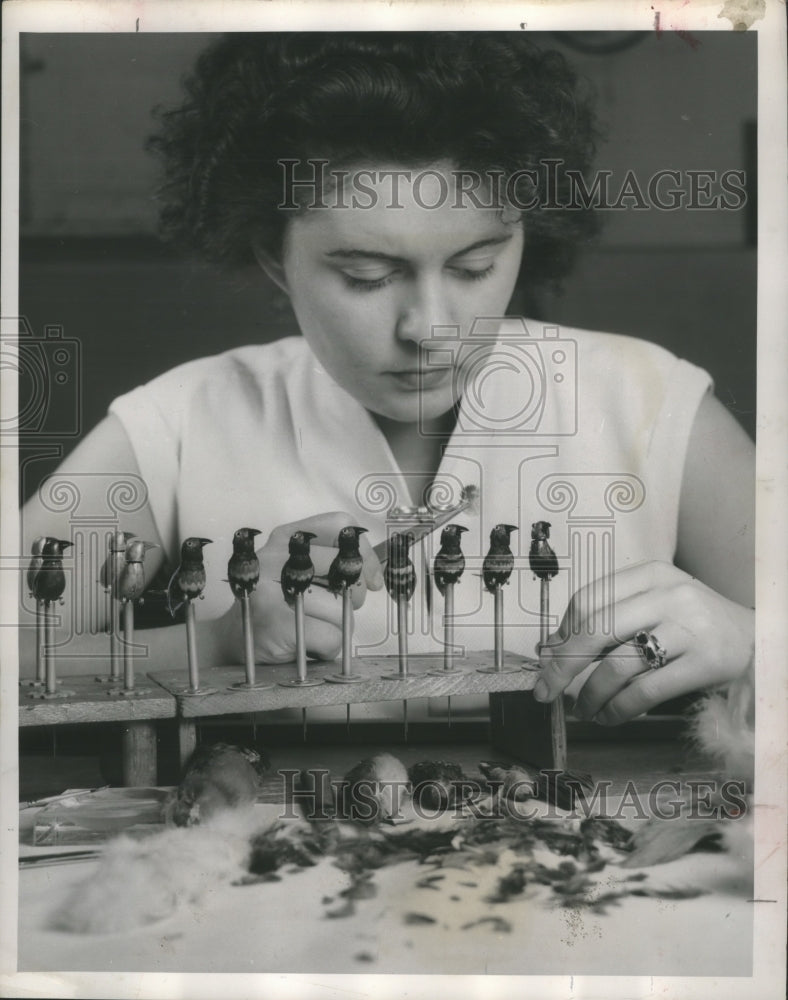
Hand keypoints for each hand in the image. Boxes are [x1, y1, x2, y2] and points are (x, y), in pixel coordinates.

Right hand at [218, 512, 382, 664]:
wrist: (233, 637)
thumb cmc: (279, 602)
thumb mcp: (299, 568)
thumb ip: (334, 563)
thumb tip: (375, 577)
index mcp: (286, 536)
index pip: (341, 525)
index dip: (364, 552)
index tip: (371, 578)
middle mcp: (276, 556)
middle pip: (346, 568)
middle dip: (355, 595)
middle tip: (337, 608)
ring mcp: (272, 589)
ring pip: (341, 608)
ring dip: (338, 626)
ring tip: (312, 626)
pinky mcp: (275, 624)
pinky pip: (330, 636)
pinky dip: (328, 647)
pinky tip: (307, 642)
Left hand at [532, 561, 753, 724]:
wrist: (759, 641)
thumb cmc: (695, 625)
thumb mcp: (657, 605)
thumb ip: (612, 618)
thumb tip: (553, 646)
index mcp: (651, 574)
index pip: (588, 599)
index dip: (560, 632)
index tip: (547, 657)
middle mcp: (669, 595)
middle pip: (595, 629)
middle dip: (562, 665)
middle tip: (546, 690)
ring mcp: (688, 628)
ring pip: (617, 665)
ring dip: (589, 695)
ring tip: (584, 710)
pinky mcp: (704, 663)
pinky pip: (644, 691)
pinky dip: (618, 709)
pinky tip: (609, 716)